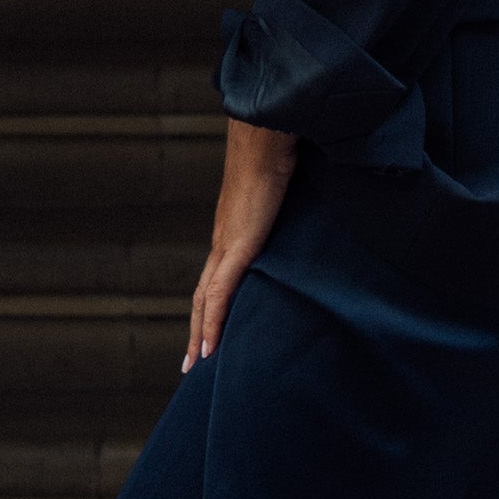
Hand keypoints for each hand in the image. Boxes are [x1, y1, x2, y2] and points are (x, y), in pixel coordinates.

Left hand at [186, 122, 297, 371]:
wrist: (267, 136)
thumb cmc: (279, 154)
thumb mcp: (285, 191)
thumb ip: (289, 207)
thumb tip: (306, 208)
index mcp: (233, 230)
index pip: (215, 276)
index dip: (209, 305)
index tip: (208, 329)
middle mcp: (223, 241)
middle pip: (203, 295)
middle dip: (197, 328)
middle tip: (192, 361)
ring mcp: (227, 245)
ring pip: (205, 300)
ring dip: (199, 333)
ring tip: (196, 362)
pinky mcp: (237, 247)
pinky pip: (219, 294)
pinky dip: (212, 321)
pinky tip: (209, 345)